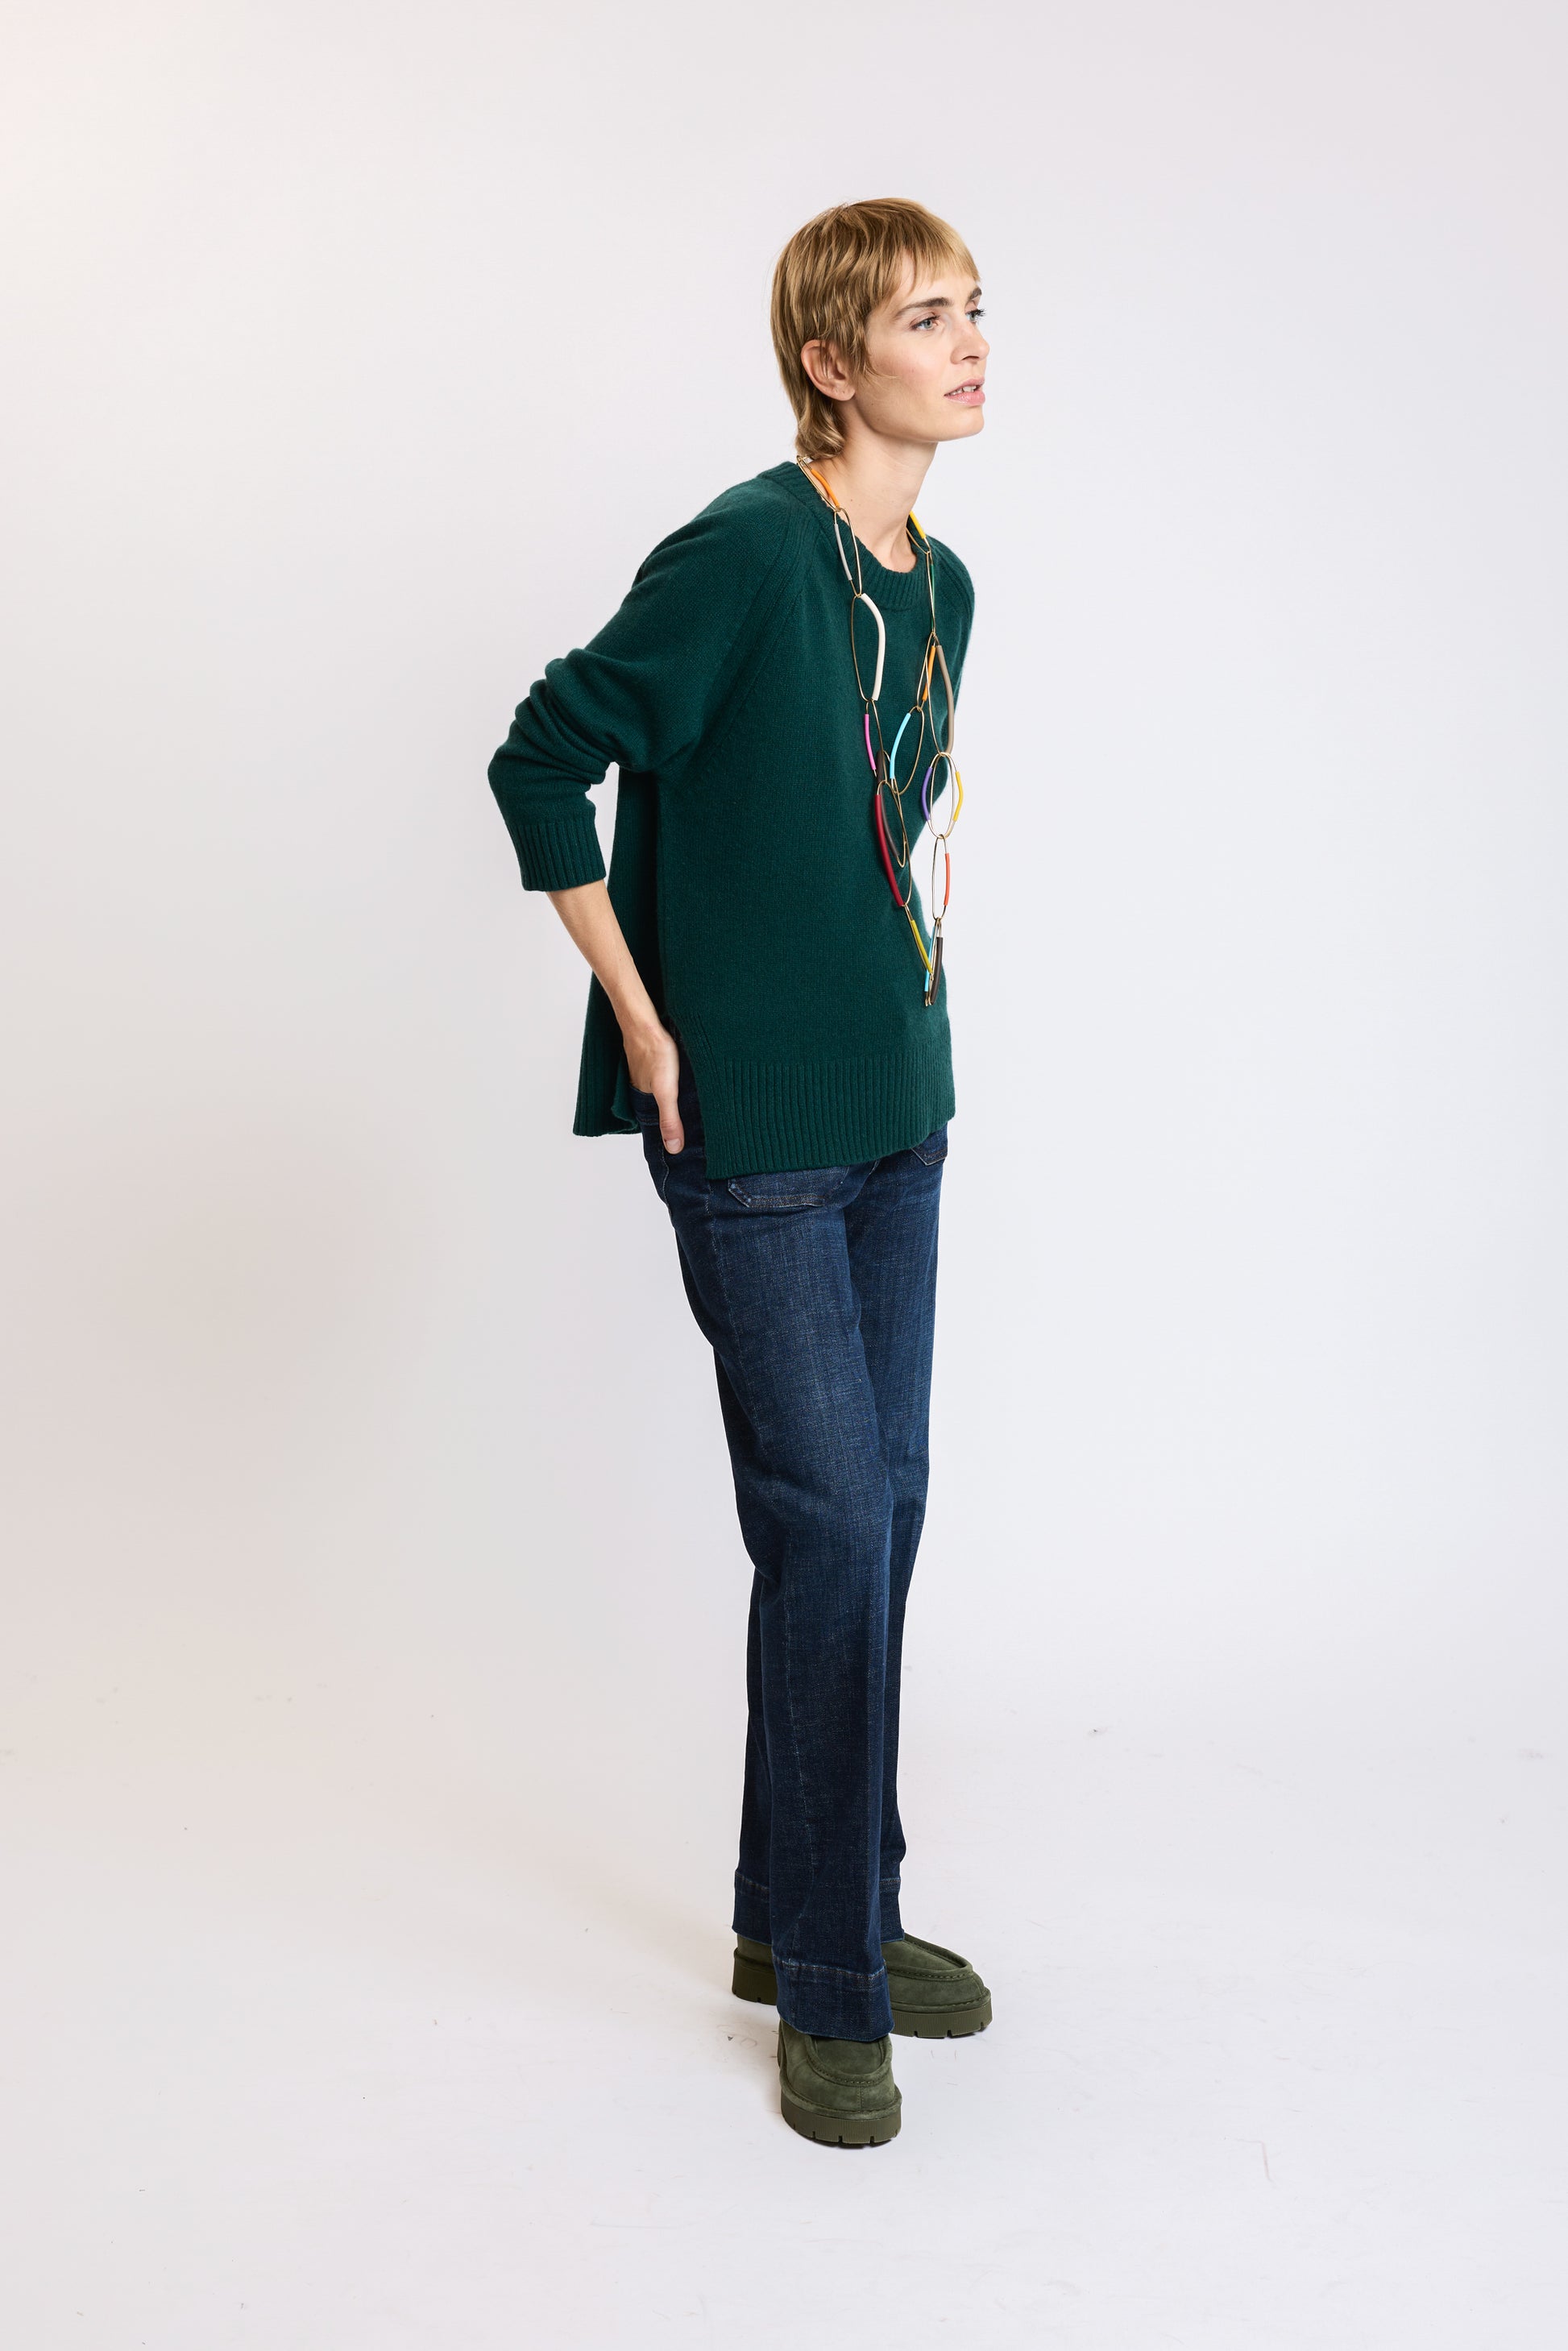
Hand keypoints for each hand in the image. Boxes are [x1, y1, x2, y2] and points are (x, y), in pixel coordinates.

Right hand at [624, 1022, 683, 1153]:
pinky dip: (676, 1085)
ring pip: (664, 1094)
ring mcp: (648, 1074)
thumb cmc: (656, 1054)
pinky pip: (666, 1079)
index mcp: (644, 1101)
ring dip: (677, 1103)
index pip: (656, 1127)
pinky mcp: (656, 1061)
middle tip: (697, 1132)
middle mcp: (643, 1090)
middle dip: (676, 1121)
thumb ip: (670, 1120)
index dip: (670, 1136)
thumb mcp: (666, 1092)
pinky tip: (688, 1083)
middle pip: (661, 1111)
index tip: (686, 1147)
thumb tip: (674, 1149)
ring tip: (696, 1111)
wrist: (645, 1022)